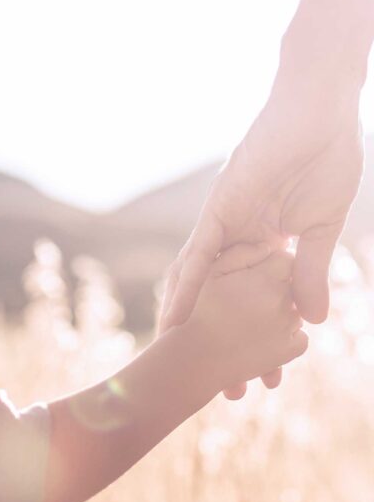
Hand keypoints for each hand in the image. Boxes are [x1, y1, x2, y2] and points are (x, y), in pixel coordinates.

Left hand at [160, 81, 363, 395]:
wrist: (321, 108)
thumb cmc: (327, 158)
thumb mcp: (322, 230)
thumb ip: (311, 274)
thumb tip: (312, 322)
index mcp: (263, 246)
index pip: (253, 303)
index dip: (255, 341)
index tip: (262, 380)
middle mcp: (236, 241)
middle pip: (220, 301)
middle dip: (220, 345)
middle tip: (226, 392)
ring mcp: (224, 226)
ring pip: (200, 284)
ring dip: (193, 325)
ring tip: (182, 365)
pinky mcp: (220, 209)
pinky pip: (197, 254)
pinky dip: (186, 286)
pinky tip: (174, 318)